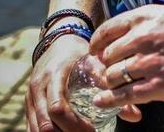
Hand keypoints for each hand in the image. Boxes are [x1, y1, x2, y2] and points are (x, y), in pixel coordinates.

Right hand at [26, 33, 141, 131]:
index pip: (57, 107)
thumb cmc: (79, 53)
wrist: (58, 41)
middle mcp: (37, 86)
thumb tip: (135, 117)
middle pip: (45, 123)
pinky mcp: (28, 104)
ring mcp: (30, 96)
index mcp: (54, 75)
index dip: (73, 125)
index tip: (91, 131)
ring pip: (35, 128)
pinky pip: (32, 126)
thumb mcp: (94, 64)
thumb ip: (111, 87)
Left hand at [87, 5, 163, 108]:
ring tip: (114, 84)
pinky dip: (110, 99)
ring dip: (111, 82)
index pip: (107, 29)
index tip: (95, 50)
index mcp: (145, 17)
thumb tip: (125, 37)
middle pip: (107, 55)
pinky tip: (103, 101)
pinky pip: (124, 95)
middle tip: (109, 70)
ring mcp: (150, 63)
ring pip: (113, 75)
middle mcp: (144, 37)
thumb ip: (146, 24)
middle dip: (106, 65)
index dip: (97, 43)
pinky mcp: (159, 86)